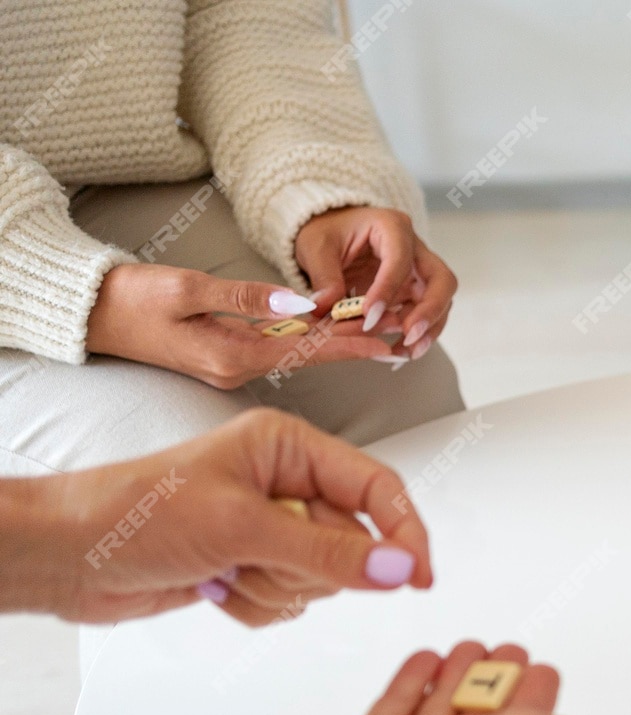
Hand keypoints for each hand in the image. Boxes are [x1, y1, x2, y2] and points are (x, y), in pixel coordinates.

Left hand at [34, 407, 430, 625]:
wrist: (64, 554)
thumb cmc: (134, 514)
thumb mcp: (242, 528)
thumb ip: (329, 552)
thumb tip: (399, 568)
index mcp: (288, 447)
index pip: (376, 488)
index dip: (403, 533)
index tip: (416, 578)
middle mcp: (283, 483)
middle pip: (352, 542)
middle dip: (308, 565)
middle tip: (254, 557)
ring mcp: (267, 526)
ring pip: (321, 578)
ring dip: (275, 587)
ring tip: (223, 568)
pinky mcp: (248, 564)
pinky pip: (288, 602)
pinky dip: (255, 604)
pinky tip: (212, 585)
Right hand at [84, 263, 396, 388]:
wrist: (89, 315)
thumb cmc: (131, 298)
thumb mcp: (187, 288)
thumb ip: (245, 297)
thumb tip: (301, 304)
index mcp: (232, 356)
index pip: (306, 350)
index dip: (350, 344)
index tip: (389, 343)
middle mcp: (236, 368)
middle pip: (308, 355)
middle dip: (353, 345)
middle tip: (400, 337)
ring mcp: (229, 367)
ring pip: (295, 353)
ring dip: (333, 342)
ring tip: (377, 331)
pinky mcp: (221, 359)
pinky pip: (275, 351)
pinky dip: (305, 340)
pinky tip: (329, 330)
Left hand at [295, 207, 456, 359]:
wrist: (332, 236)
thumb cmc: (327, 232)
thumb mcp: (316, 247)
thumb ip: (323, 276)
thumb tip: (326, 307)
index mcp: (392, 227)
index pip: (400, 260)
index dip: (388, 289)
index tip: (369, 315)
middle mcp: (415, 250)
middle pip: (441, 281)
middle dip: (429, 311)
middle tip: (409, 335)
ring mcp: (419, 274)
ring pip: (440, 303)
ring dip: (427, 330)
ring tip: (404, 352)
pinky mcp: (415, 294)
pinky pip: (426, 317)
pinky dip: (417, 336)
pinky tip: (400, 352)